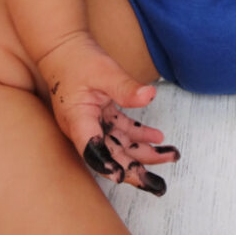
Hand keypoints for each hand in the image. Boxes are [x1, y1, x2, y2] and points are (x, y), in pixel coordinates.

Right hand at [38, 32, 179, 195]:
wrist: (64, 48)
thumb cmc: (78, 59)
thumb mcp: (104, 71)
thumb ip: (125, 87)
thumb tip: (149, 96)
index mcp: (77, 119)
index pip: (90, 149)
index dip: (106, 164)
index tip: (122, 177)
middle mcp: (84, 127)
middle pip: (110, 156)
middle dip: (135, 171)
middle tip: (158, 186)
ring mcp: (93, 124)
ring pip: (120, 146)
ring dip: (145, 154)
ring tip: (171, 156)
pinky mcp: (101, 116)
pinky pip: (122, 132)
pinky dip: (140, 136)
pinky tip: (159, 138)